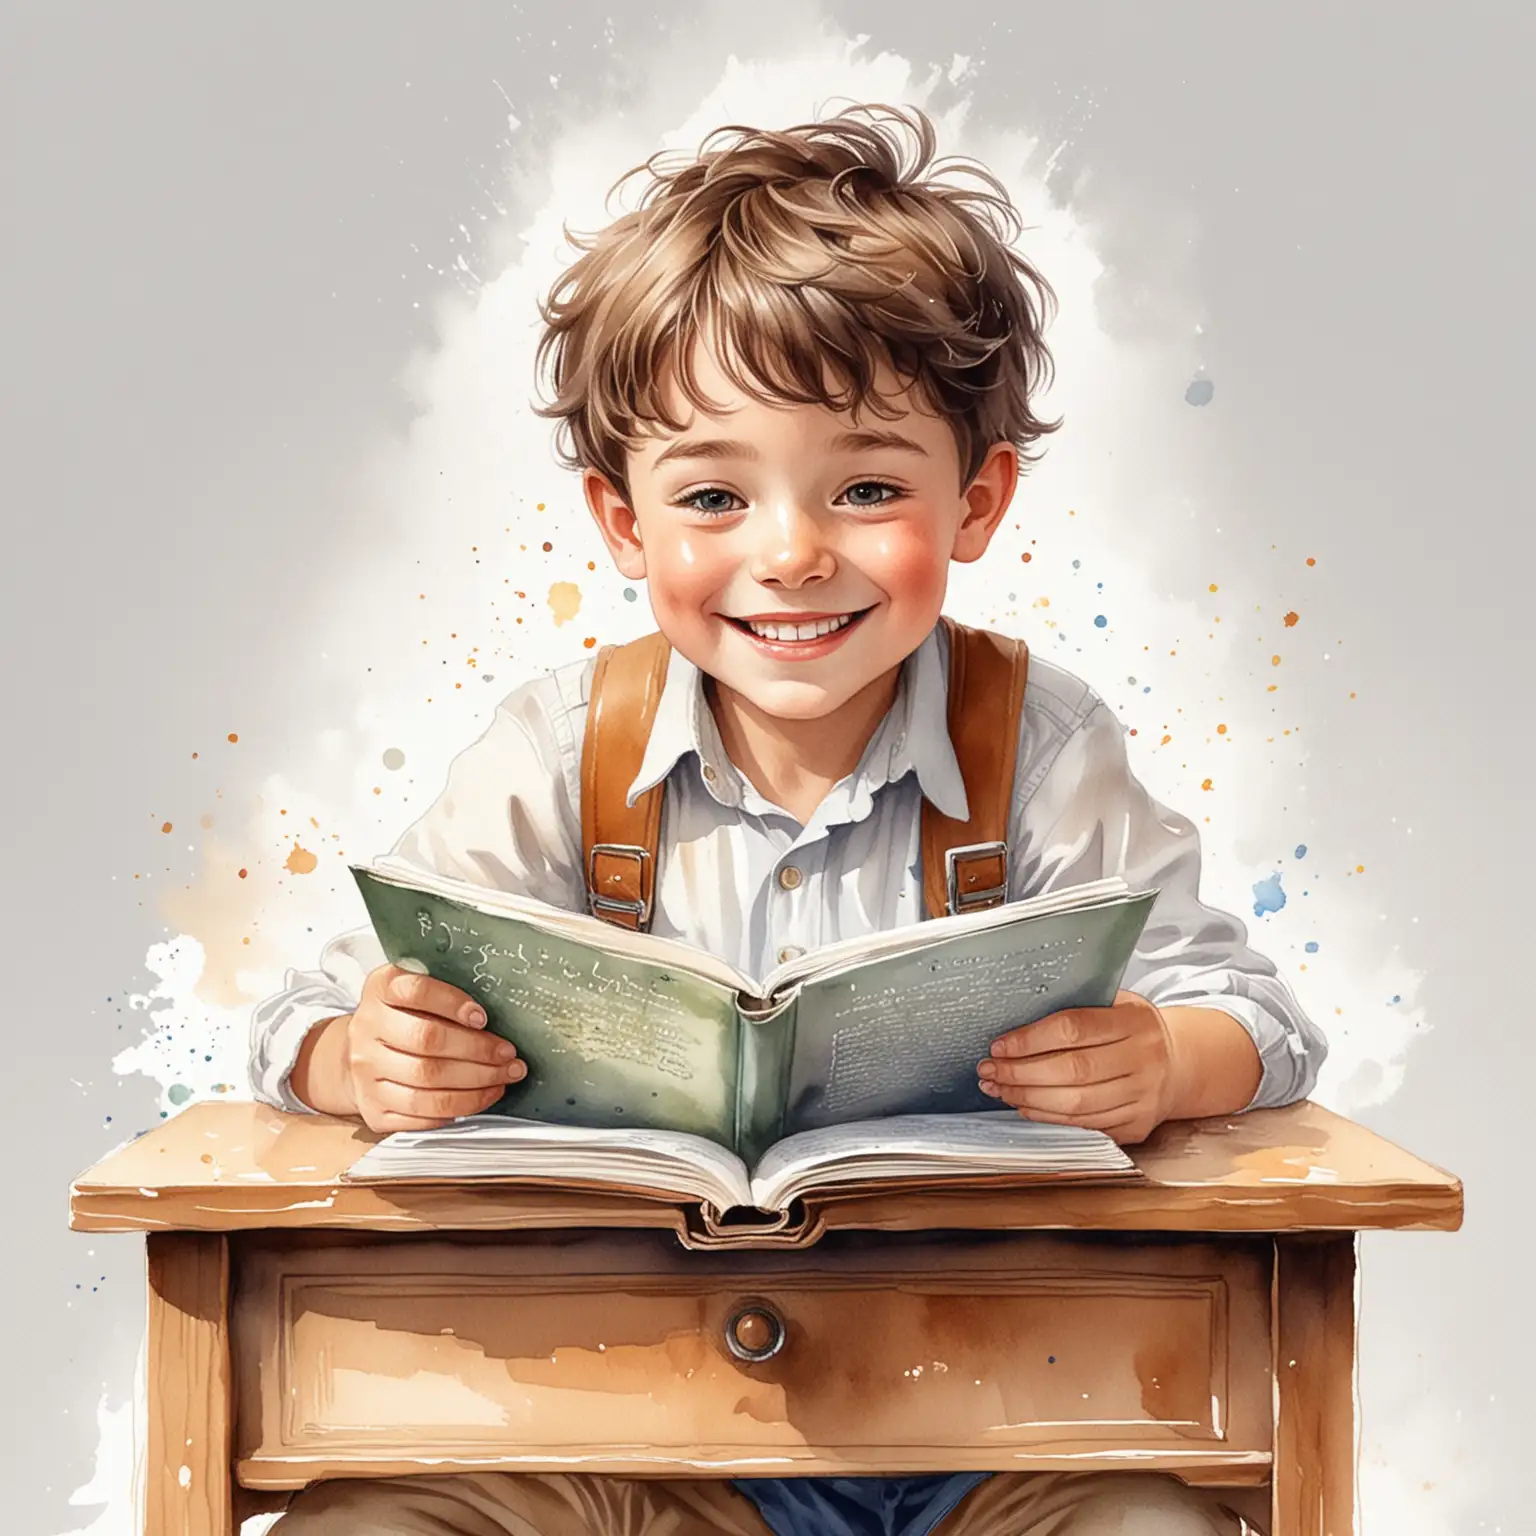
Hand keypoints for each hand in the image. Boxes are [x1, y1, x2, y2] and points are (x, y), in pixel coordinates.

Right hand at [292, 964, 525, 1131]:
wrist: (359, 1055)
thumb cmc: (403, 1019)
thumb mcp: (416, 993)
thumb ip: (446, 994)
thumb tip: (496, 1012)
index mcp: (379, 989)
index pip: (415, 991)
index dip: (452, 1004)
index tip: (483, 1017)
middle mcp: (366, 1030)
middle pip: (426, 1041)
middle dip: (478, 1051)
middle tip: (508, 1056)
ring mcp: (366, 1072)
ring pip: (425, 1084)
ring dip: (475, 1085)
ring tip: (503, 1078)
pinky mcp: (373, 1108)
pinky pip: (419, 1115)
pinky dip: (457, 1108)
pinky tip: (480, 1097)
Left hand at [977, 990, 1177, 1144]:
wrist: (1177, 1063)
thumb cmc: (1131, 1028)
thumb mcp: (1114, 1003)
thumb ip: (1075, 1006)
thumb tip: (1013, 1016)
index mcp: (1134, 1021)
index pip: (1073, 1029)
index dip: (1030, 1039)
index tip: (998, 1045)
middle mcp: (1143, 1060)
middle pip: (1072, 1072)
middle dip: (1020, 1073)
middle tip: (988, 1070)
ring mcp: (1143, 1097)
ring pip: (1075, 1105)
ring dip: (1027, 1098)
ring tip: (998, 1088)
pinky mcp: (1136, 1126)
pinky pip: (1084, 1125)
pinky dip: (1048, 1118)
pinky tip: (1024, 1105)